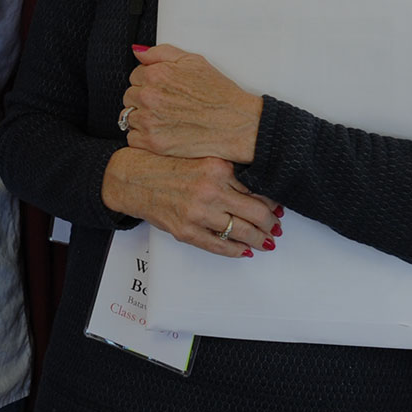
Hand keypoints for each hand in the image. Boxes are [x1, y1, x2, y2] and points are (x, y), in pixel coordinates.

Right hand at [102, 148, 280, 256]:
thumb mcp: (202, 160)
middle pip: (255, 212)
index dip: (272, 202)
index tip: (278, 208)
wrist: (134, 178)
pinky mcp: (186, 231)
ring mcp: (198, 212)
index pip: (257, 189)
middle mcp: (210, 190)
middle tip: (277, 227)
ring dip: (259, 239)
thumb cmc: (166, 167)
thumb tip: (258, 193)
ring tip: (267, 241)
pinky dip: (235, 251)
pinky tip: (245, 251)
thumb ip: (228, 174)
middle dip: (270, 223)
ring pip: (241, 231)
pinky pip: (218, 245)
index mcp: (217, 167)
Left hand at [120, 43, 260, 163]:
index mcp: (156, 74)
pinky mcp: (153, 142)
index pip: (135, 75)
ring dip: (141, 118)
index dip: (149, 82)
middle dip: (143, 99)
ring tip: (164, 120)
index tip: (163, 90)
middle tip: (165, 105)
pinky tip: (161, 133)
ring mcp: (149, 120)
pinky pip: (132, 138)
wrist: (236, 124)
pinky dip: (143, 137)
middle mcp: (149, 96)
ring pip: (128, 117)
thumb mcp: (194, 61)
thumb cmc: (219, 94)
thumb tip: (138, 52)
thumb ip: (161, 53)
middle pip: (129, 96)